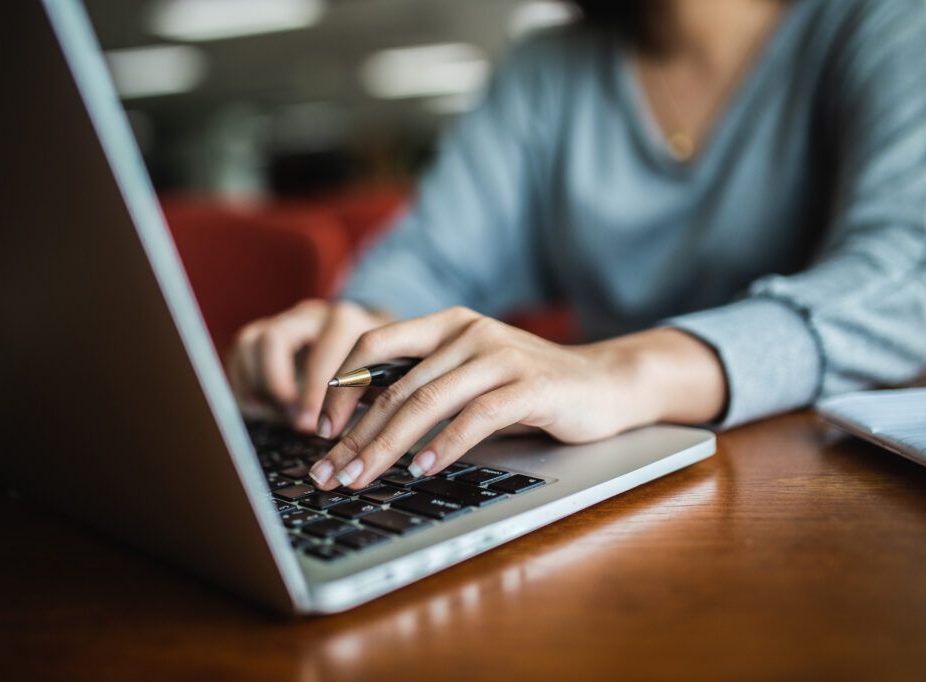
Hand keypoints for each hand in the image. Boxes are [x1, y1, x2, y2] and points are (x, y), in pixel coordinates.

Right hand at [228, 299, 390, 431]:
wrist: (373, 338)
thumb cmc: (378, 366)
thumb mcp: (381, 377)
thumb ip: (366, 397)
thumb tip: (347, 436)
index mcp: (344, 321)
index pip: (322, 353)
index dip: (313, 393)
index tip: (313, 425)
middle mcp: (311, 315)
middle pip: (273, 340)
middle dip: (277, 386)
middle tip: (292, 418)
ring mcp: (286, 320)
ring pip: (251, 343)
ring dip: (258, 384)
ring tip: (279, 413)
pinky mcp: (267, 332)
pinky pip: (241, 352)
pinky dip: (246, 383)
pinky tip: (267, 406)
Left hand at [307, 306, 726, 489]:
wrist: (604, 383)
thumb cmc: (530, 386)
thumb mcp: (471, 374)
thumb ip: (427, 384)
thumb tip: (362, 426)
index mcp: (446, 324)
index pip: (374, 343)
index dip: (340, 386)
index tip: (320, 431)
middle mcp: (468, 331)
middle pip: (395, 386)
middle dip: (356, 435)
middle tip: (329, 473)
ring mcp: (499, 355)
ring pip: (427, 402)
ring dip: (387, 447)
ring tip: (362, 479)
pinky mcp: (529, 384)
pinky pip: (475, 417)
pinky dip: (443, 446)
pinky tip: (421, 470)